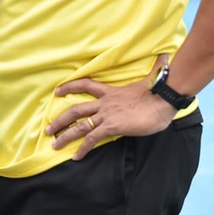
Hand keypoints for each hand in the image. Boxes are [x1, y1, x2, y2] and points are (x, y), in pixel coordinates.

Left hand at [46, 56, 176, 159]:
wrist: (164, 98)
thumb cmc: (161, 91)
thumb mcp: (152, 79)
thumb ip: (153, 70)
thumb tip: (165, 58)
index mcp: (112, 92)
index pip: (86, 85)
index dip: (70, 86)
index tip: (58, 90)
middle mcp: (105, 103)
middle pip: (76, 110)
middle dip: (60, 119)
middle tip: (48, 128)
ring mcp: (107, 115)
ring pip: (79, 126)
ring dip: (65, 136)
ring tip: (54, 144)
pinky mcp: (111, 126)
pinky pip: (91, 138)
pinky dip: (83, 148)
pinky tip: (76, 157)